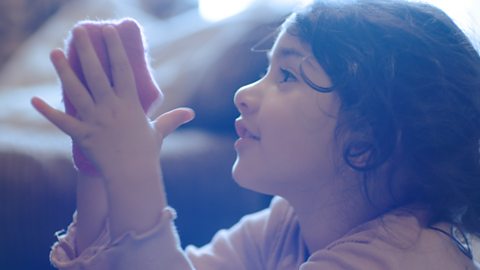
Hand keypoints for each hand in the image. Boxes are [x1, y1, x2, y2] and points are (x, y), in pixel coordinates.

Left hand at [32, 25, 193, 177]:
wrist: (133, 175)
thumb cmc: (147, 153)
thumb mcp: (160, 132)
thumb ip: (173, 119)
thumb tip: (191, 113)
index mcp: (130, 104)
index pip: (122, 70)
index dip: (115, 48)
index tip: (109, 31)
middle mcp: (111, 108)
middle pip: (96, 74)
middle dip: (88, 50)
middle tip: (78, 31)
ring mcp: (95, 121)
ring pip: (76, 91)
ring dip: (64, 71)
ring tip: (54, 53)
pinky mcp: (82, 135)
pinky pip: (63, 122)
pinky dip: (48, 112)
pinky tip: (34, 100)